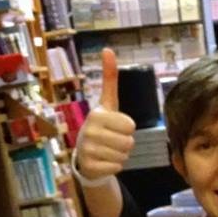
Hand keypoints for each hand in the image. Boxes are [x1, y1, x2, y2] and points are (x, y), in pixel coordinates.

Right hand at [75, 47, 135, 182]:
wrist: (86, 156)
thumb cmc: (102, 127)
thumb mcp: (107, 103)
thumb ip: (109, 79)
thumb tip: (108, 49)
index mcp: (96, 114)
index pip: (131, 125)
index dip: (128, 128)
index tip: (115, 127)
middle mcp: (89, 131)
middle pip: (129, 141)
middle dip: (125, 143)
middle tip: (112, 141)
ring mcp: (88, 150)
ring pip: (124, 155)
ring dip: (121, 155)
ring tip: (108, 150)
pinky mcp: (90, 166)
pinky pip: (117, 167)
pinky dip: (115, 166)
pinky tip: (104, 161)